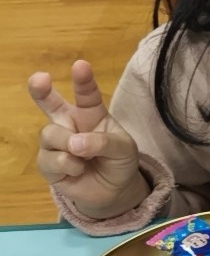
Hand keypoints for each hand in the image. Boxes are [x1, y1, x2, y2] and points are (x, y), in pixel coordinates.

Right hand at [29, 61, 147, 218]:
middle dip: (41, 90)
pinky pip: (49, 160)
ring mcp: (56, 143)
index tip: (80, 65)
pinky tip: (78, 170)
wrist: (113, 189)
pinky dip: (67, 166)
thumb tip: (75, 143)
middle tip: (39, 79)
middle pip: (50, 104)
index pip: (86, 94)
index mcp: (91, 113)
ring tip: (83, 157)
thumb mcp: (123, 149)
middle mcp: (69, 124)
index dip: (83, 80)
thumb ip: (103, 143)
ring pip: (50, 135)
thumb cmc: (118, 161)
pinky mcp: (47, 164)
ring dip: (69, 145)